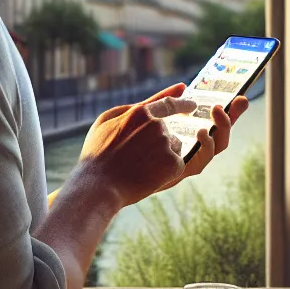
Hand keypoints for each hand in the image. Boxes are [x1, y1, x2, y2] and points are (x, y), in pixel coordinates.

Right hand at [73, 85, 246, 208]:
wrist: (99, 185)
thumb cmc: (97, 153)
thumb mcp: (105, 122)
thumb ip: (128, 109)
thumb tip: (148, 105)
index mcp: (141, 112)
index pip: (169, 103)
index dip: (182, 103)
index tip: (192, 104)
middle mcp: (157, 125)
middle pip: (167, 131)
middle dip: (157, 141)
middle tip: (136, 157)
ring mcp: (166, 144)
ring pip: (173, 147)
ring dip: (163, 155)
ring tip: (139, 167)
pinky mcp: (174, 164)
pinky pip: (177, 163)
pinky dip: (166, 170)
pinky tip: (148, 175)